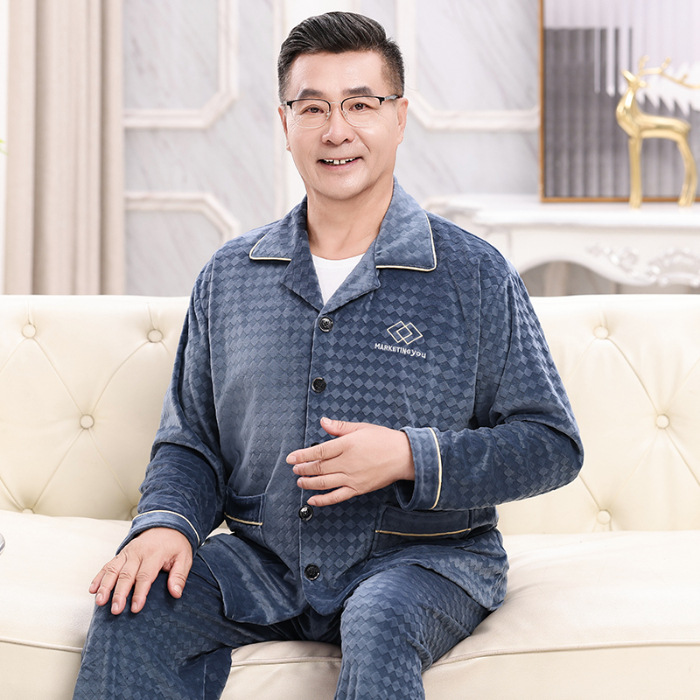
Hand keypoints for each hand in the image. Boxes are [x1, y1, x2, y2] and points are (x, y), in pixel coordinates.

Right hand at [89, 527, 192, 614]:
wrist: (167, 525)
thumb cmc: (175, 545)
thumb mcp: (184, 557)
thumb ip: (179, 575)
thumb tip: (176, 593)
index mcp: (155, 554)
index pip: (145, 576)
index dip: (140, 593)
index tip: (136, 608)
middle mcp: (138, 552)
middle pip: (126, 575)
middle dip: (119, 593)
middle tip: (115, 610)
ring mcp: (127, 552)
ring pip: (113, 570)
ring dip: (105, 586)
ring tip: (100, 601)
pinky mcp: (121, 554)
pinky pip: (108, 565)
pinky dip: (99, 577)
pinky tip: (93, 590)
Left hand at [286, 417, 414, 506]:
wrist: (404, 456)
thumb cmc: (383, 439)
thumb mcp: (361, 428)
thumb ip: (340, 427)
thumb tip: (323, 422)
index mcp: (347, 445)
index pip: (319, 452)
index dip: (302, 455)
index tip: (291, 458)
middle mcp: (347, 462)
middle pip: (318, 468)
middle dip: (303, 469)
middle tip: (294, 469)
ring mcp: (352, 478)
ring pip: (324, 483)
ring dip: (309, 483)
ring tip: (300, 482)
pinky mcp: (358, 489)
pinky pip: (336, 496)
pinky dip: (322, 500)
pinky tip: (312, 500)